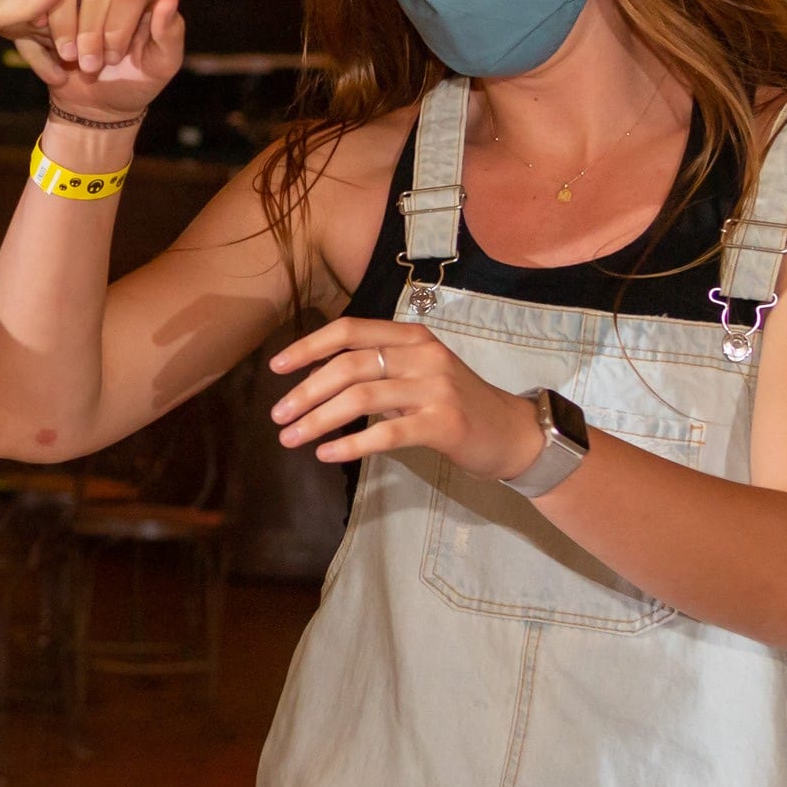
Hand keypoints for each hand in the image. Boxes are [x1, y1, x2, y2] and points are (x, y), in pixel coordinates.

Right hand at [5, 0, 183, 122]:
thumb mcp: (161, 65)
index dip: (119, 26)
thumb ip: (170, 34)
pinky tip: (42, 33)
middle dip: (91, 32)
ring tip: (68, 56)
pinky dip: (39, 10)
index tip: (112, 58)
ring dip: (65, 23)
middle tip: (90, 65)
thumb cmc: (135, 79)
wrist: (97, 101)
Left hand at [267, 317, 545, 476]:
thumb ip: (375, 369)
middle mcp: (423, 355)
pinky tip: (326, 454)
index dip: (307, 347)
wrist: (511, 433)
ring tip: (291, 438)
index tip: (275, 368)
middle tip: (277, 416)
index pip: (349, 331)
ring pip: (361, 398)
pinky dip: (350, 444)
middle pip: (349, 366)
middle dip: (305, 392)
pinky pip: (386, 433)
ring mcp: (435, 388)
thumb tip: (313, 379)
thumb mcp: (416, 374)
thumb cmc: (455, 403)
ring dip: (318, 419)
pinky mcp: (443, 423)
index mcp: (411, 337)